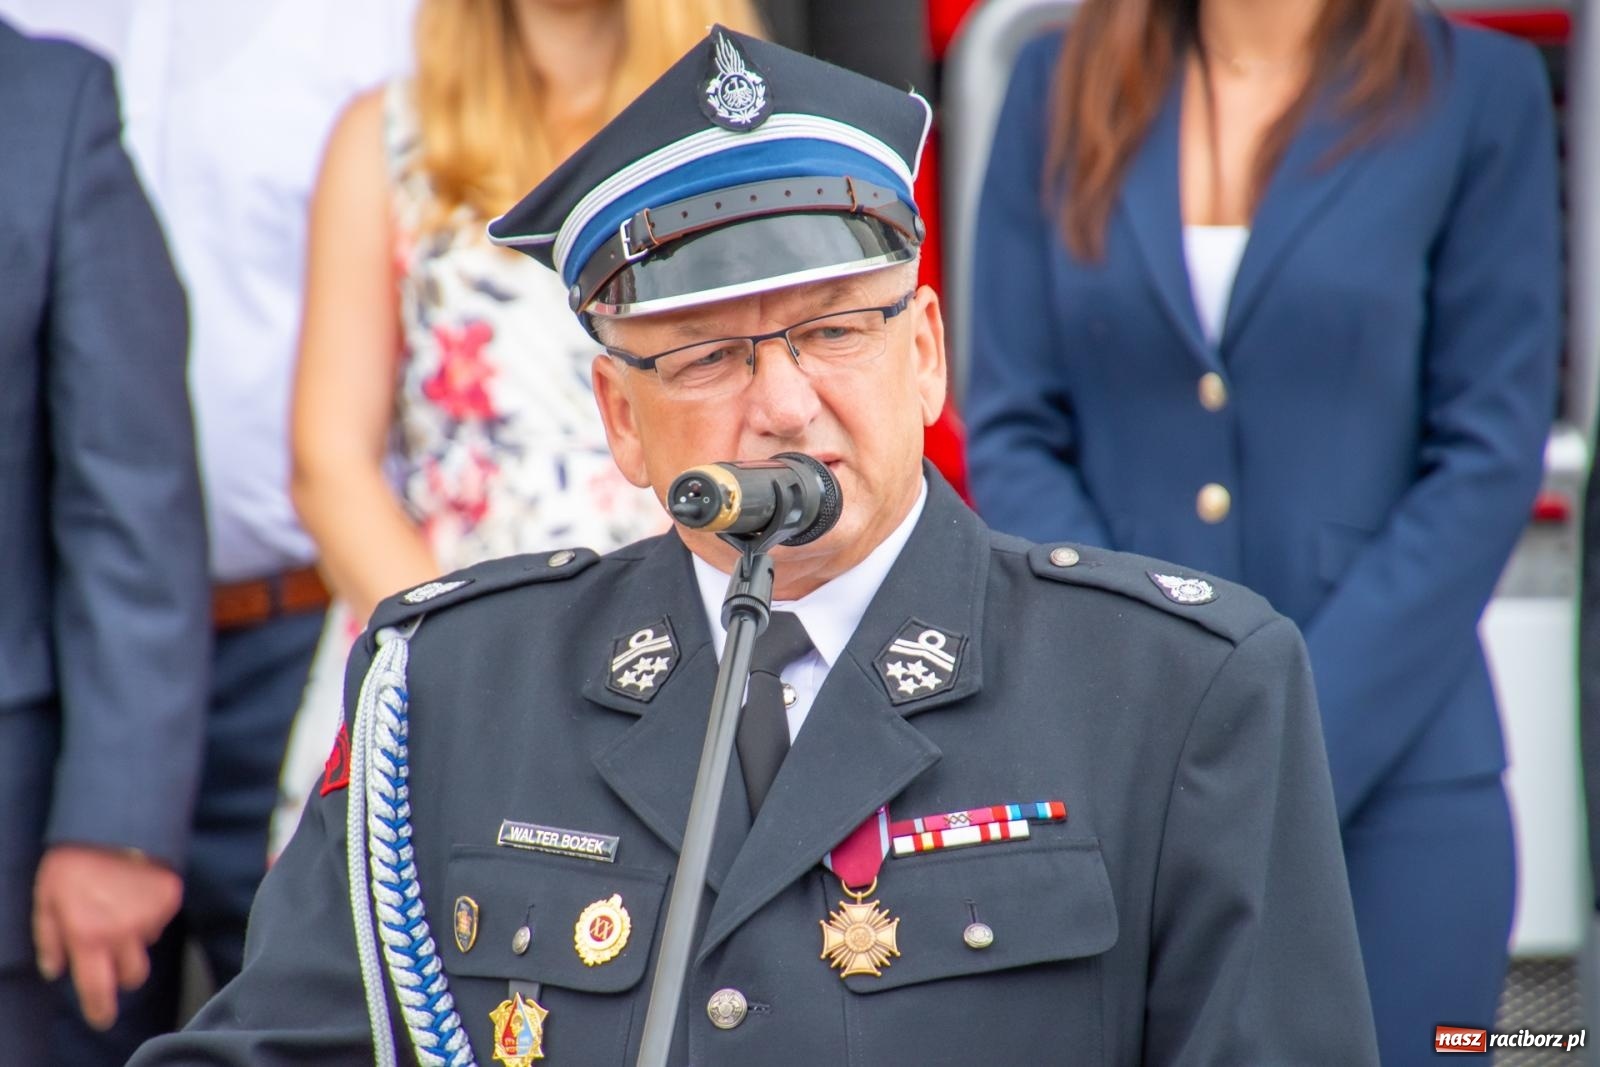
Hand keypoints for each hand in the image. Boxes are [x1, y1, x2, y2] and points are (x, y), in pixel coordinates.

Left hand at [32, 844, 181, 1029]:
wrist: (114, 821)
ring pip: (147, 945)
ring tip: (120, 908)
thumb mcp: (45, 898)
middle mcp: (123, 931)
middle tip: (111, 956)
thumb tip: (55, 969)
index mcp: (88, 935)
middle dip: (122, 973)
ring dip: (135, 938)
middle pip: (133, 976)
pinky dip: (148, 914)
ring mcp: (150, 915)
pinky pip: (160, 919)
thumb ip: (49, 938)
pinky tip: (134, 891)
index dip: (100, 1009)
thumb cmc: (73, 859)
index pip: (97, 988)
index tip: (102, 1018)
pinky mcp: (170, 897)